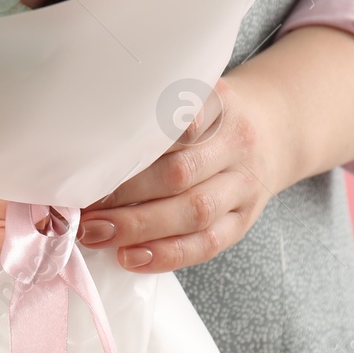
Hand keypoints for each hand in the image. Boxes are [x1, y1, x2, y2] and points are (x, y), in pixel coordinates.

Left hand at [81, 75, 285, 272]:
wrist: (274, 128)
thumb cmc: (208, 114)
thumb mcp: (187, 94)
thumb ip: (147, 113)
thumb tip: (80, 145)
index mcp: (216, 102)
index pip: (178, 121)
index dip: (138, 144)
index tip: (95, 159)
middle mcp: (235, 143)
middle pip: (179, 172)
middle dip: (126, 194)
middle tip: (82, 208)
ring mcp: (244, 184)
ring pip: (194, 211)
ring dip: (141, 227)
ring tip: (97, 234)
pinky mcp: (245, 219)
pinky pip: (209, 243)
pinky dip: (168, 254)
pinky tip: (132, 258)